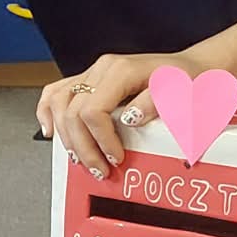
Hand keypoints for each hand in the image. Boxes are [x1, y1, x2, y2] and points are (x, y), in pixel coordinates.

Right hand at [37, 51, 200, 178]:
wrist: (189, 68)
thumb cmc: (185, 79)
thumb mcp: (180, 92)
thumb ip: (156, 103)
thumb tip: (131, 118)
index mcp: (120, 71)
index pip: (93, 110)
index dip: (101, 139)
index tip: (116, 158)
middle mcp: (102, 69)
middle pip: (72, 112)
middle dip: (84, 146)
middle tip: (99, 168)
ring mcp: (92, 73)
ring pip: (59, 103)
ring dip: (66, 136)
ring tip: (80, 158)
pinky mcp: (89, 80)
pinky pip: (57, 92)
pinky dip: (47, 111)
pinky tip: (50, 130)